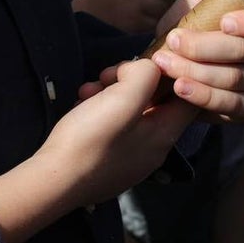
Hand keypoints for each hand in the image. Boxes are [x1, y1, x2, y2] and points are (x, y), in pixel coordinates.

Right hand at [42, 59, 196, 206]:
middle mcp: (153, 148)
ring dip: (110, 92)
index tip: (150, 60)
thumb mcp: (123, 98)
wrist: (52, 182)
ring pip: (129, 110)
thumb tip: (146, 68)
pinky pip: (112, 126)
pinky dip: (98, 109)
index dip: (175, 73)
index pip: (191, 97)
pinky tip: (81, 105)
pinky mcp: (108, 161)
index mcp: (164, 134)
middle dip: (132, 80)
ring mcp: (130, 157)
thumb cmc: (91, 139)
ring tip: (88, 91)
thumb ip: (145, 75)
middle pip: (156, 100)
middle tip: (108, 76)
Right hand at [73, 0, 167, 32]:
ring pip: (156, 22)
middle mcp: (137, 2)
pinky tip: (142, 35)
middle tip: (154, 15)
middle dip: (158, 10)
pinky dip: (147, 35)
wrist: (81, 19)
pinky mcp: (133, 35)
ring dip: (154, 24)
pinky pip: (147, 35)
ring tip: (148, 26)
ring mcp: (136, 19)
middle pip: (160, 6)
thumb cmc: (97, 3)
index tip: (154, 0)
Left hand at [90, 0, 243, 122]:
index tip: (224, 22)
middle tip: (173, 41)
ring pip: (235, 79)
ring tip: (166, 63)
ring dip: (196, 71)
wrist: (181, 60)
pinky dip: (202, 96)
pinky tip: (180, 87)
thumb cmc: (195, 23)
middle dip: (204, 47)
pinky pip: (232, 105)